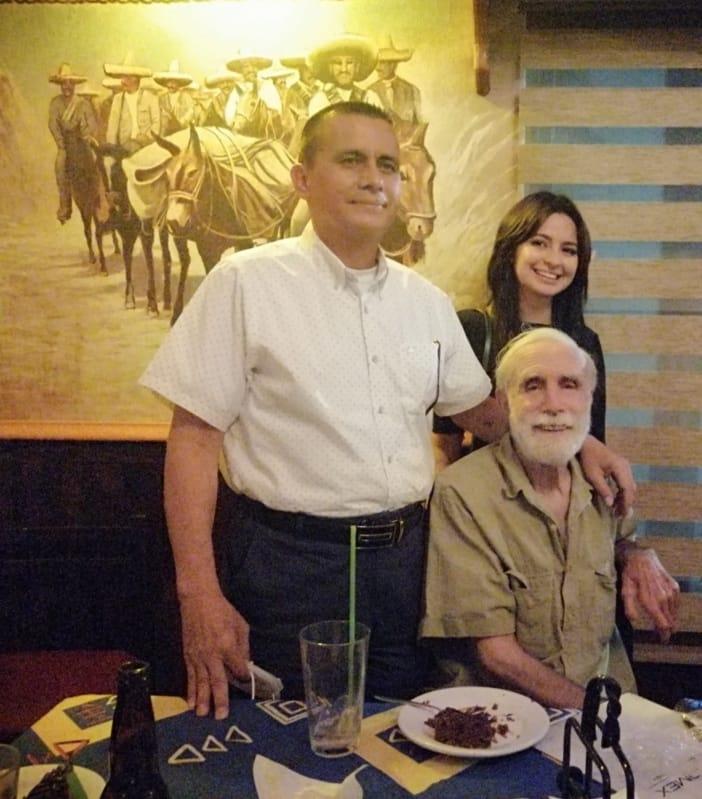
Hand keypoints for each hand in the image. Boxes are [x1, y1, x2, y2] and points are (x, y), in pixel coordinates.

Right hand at [179, 591, 249, 718]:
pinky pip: (190, 677)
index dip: (243, 677)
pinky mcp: (188, 656)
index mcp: (228, 646)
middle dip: (220, 700)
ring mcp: (198, 657)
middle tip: (221, 717)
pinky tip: (189, 704)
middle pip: (217, 681)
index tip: (245, 680)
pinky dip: (189, 691)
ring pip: (201, 683)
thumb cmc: (223, 611)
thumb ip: (243, 646)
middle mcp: (212, 655)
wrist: (198, 601)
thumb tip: (245, 664)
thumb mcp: (240, 625)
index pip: (238, 669)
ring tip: (202, 715)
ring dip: (202, 700)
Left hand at [579, 435, 635, 516]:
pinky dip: (622, 492)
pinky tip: (617, 500)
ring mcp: (625, 466)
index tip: (623, 514)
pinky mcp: (621, 467)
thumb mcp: (593, 475)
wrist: (585, 443)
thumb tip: (611, 504)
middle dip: (626, 503)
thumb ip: (603, 489)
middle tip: (620, 516)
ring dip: (625, 498)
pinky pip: (625, 482)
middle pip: (631, 489)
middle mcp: (626, 467)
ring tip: (618, 511)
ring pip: (629, 486)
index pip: (627, 489)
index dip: (626, 503)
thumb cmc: (587, 458)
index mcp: (620, 467)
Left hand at [620, 546, 679, 642]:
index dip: (664, 634)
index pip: (663, 625)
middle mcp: (664, 598)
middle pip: (670, 621)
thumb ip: (630, 607)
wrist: (642, 557)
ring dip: (670, 619)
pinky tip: (666, 610)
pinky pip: (676, 604)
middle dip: (667, 629)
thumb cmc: (631, 574)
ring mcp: (671, 592)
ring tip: (663, 623)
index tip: (662, 639)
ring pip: (674, 614)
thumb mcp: (625, 590)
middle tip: (662, 634)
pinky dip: (672, 609)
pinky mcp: (674, 587)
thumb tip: (634, 620)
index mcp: (651, 602)